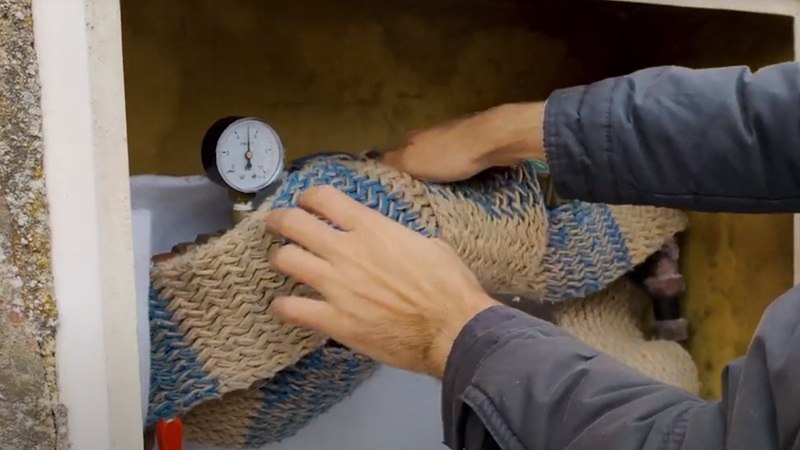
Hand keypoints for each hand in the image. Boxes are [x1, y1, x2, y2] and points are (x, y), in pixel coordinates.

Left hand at [265, 186, 498, 376]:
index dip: (308, 197)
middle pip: (294, 223)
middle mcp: (346, 250)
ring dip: (280, 258)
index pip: (323, 198)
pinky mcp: (333, 320)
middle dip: (280, 221)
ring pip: (285, 260)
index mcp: (372, 227)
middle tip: (278, 226)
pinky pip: (290, 309)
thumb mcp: (427, 244)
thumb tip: (389, 239)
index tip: (306, 203)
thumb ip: (397, 237)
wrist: (453, 328)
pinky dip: (283, 306)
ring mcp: (336, 285)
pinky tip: (286, 306)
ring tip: (283, 263)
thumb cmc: (449, 284)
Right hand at [382, 102, 546, 181]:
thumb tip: (370, 161)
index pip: (394, 155)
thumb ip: (392, 162)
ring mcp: (455, 138)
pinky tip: (461, 185)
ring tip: (439, 196)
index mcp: (413, 138)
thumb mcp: (412, 161)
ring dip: (439, 174)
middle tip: (418, 198)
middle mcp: (431, 135)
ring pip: (440, 160)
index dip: (392, 172)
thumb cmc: (449, 154)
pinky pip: (461, 163)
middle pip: (418, 157)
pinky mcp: (476, 145)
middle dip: (417, 174)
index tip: (393, 191)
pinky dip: (458, 173)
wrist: (493, 140)